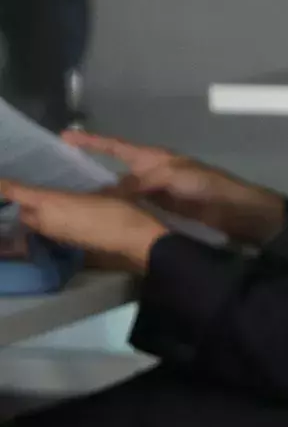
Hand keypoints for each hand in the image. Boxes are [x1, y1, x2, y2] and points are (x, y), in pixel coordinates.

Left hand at [0, 181, 166, 271]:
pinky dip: (53, 223)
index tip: (1, 182)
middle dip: (25, 203)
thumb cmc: (118, 211)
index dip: (4, 187)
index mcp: (51, 203)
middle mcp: (47, 220)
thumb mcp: (102, 193)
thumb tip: (73, 195)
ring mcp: (58, 235)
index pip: (17, 193)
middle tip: (34, 191)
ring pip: (37, 223)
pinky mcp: (69, 243)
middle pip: (24, 212)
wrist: (135, 240)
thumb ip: (79, 195)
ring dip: (38, 214)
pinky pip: (52, 230)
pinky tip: (68, 216)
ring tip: (50, 203)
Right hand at [64, 131, 284, 243]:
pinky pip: (140, 211)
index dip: (92, 142)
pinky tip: (110, 222)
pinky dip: (124, 214)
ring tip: (78, 206)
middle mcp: (154, 174)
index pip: (116, 147)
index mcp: (156, 158)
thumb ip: (140, 183)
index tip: (64, 137)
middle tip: (62, 185)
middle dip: (92, 176)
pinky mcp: (169, 215)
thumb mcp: (173, 178)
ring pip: (126, 195)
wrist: (244, 214)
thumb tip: (108, 194)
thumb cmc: (211, 187)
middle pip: (117, 173)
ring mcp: (161, 196)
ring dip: (106, 200)